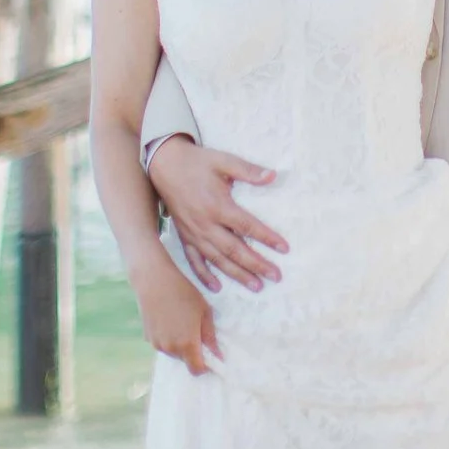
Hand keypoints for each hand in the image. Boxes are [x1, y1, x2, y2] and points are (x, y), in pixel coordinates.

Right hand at [129, 251, 221, 375]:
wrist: (154, 279)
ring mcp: (156, 344)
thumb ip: (211, 336)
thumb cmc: (184, 292)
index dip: (205, 365)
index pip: (197, 370)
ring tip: (182, 320)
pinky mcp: (147, 337)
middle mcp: (170, 349)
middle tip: (196, 328)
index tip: (210, 354)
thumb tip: (219, 356)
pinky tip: (169, 318)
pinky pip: (163, 343)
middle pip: (185, 361)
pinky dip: (168, 337)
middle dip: (193, 351)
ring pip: (173, 352)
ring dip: (180, 344)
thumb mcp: (204, 311)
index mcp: (187, 344)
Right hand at [147, 135, 287, 292]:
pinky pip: (194, 261)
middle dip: (256, 265)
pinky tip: (216, 287)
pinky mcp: (184, 237)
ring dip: (237, 274)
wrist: (165, 165)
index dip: (267, 238)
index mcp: (218, 206)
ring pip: (218, 260)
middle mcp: (206, 225)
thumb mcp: (224, 161)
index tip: (284, 248)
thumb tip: (273, 176)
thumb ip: (248, 170)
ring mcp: (194, 234)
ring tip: (256, 286)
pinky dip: (204, 276)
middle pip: (235, 250)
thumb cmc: (198, 162)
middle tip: (276, 276)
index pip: (248, 226)